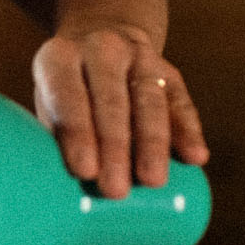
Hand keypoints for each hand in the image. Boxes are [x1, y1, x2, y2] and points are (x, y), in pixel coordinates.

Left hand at [31, 22, 208, 198]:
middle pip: (111, 100)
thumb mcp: (48, 106)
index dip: (77, 133)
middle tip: (116, 190)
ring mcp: (138, 56)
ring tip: (153, 181)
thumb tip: (59, 195)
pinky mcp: (169, 72)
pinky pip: (181, 102)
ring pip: (149, 100)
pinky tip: (195, 157)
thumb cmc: (65, 95)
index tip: (85, 171)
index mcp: (59, 57)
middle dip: (114, 147)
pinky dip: (189, 131)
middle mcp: (100, 49)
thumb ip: (54, 140)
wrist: (99, 48)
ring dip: (152, 143)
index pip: (67, 93)